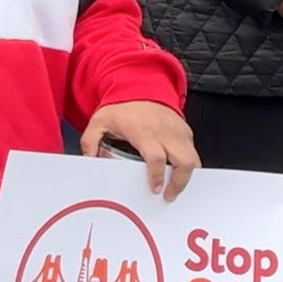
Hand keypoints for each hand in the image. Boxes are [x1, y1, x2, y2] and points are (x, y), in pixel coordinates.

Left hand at [81, 100, 200, 200]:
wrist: (141, 86)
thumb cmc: (122, 106)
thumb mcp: (100, 121)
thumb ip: (90, 141)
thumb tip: (89, 160)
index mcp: (144, 132)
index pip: (156, 158)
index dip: (157, 176)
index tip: (155, 189)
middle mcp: (165, 132)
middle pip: (183, 161)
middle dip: (179, 182)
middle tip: (169, 195)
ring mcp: (178, 131)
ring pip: (193, 158)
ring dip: (187, 175)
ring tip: (175, 186)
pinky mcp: (185, 130)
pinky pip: (193, 151)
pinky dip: (189, 164)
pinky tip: (178, 172)